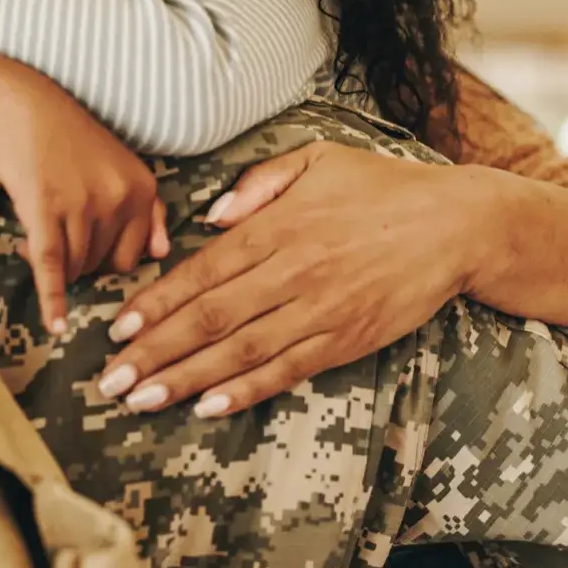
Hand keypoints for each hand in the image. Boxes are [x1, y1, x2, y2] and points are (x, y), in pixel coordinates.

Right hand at [0, 64, 170, 335]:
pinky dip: (52, 298)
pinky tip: (53, 326)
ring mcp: (84, 203)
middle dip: (80, 262)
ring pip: (76, 267)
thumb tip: (161, 254)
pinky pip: (52, 265)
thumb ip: (145, 207)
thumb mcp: (117, 164)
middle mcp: (121, 197)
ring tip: (34, 230)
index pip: (134, 258)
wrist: (16, 101)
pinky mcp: (45, 208)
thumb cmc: (65, 135)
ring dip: (56, 263)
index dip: (106, 262)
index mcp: (143, 188)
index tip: (85, 251)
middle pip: (104, 267)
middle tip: (53, 234)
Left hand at [97, 142, 503, 417]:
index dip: (155, 304)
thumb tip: (213, 215)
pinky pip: (288, 371)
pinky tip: (209, 408)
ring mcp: (320, 311)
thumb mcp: (320, 159)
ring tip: (142, 401)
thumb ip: (261, 183)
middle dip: (154, 354)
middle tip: (109, 382)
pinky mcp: (347, 340)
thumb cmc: (384, 188)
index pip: (202, 272)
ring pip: (240, 352)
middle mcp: (292, 272)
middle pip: (209, 319)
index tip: (117, 329)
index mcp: (278, 227)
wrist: (457, 225)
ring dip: (185, 380)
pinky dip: (247, 392)